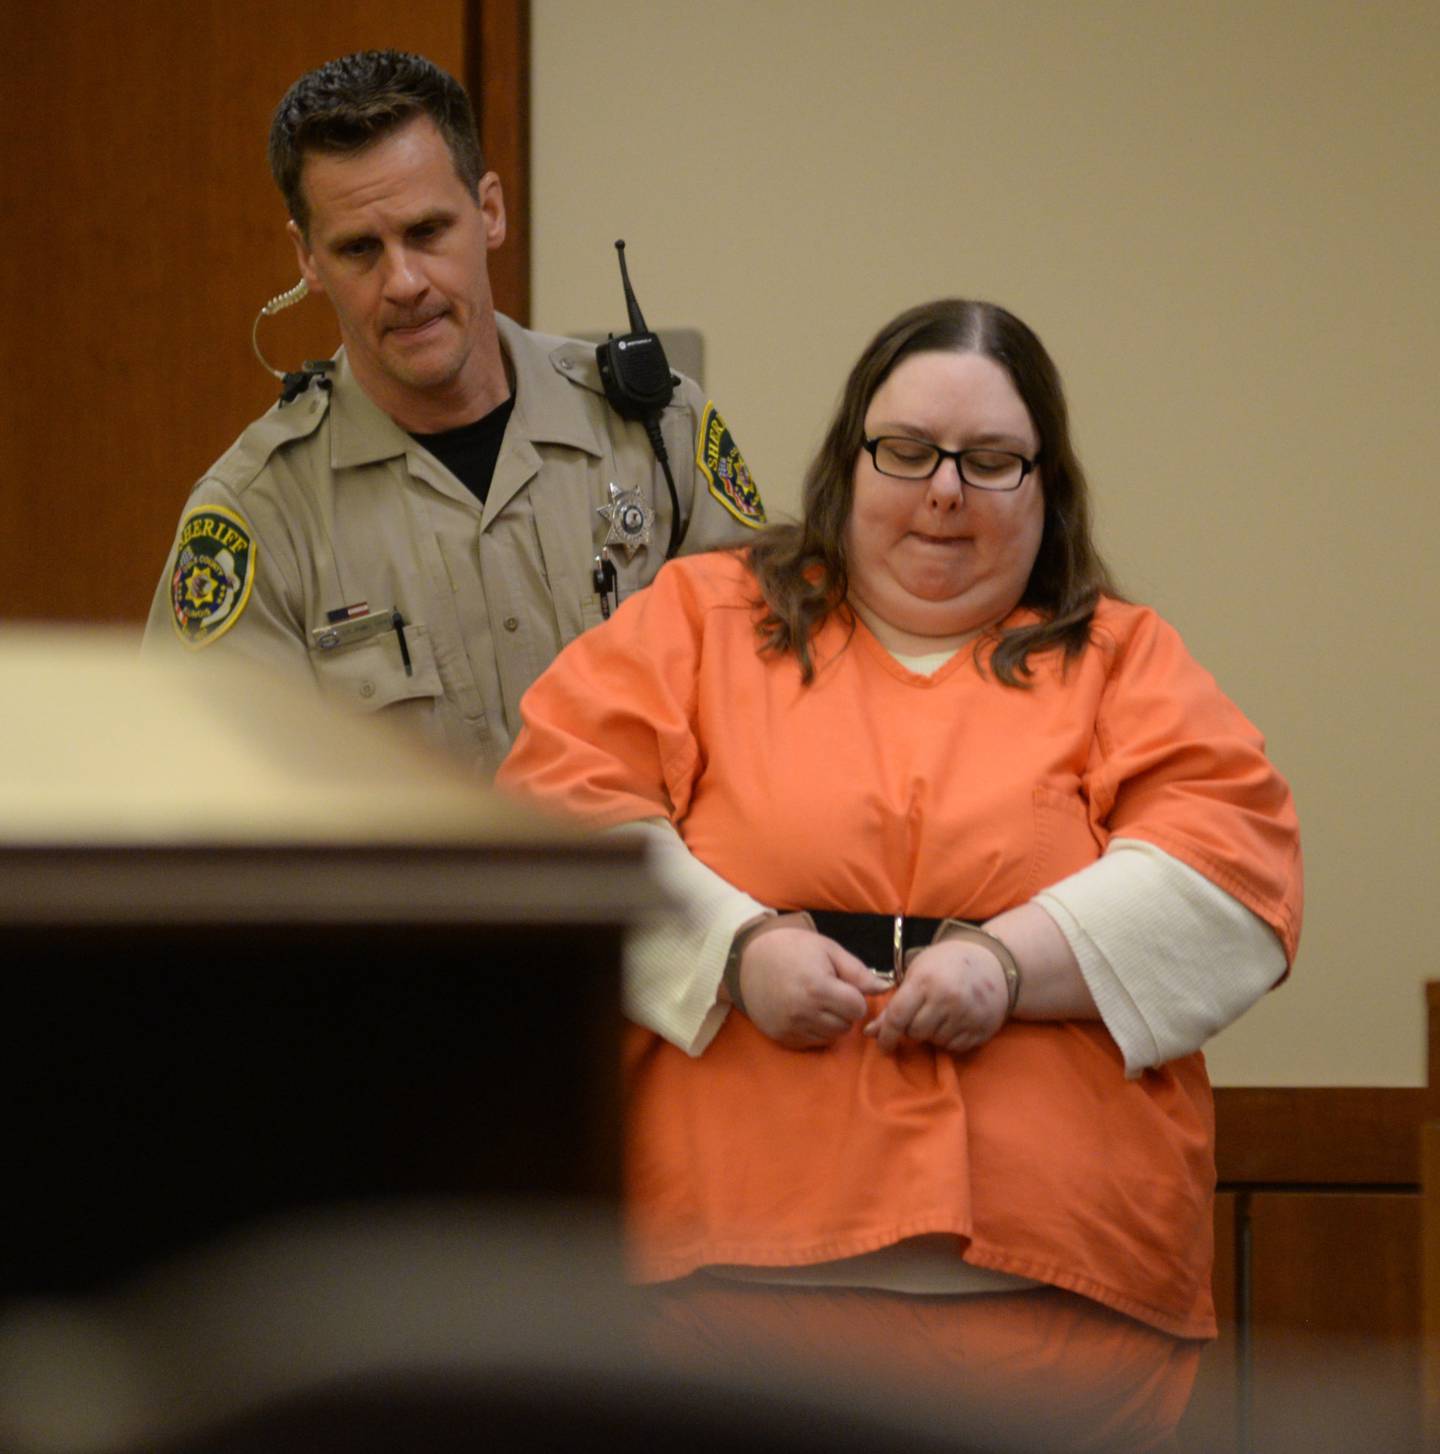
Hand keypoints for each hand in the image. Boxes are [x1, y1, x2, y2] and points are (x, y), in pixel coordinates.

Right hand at [739, 928, 890, 1048]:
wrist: (748, 958)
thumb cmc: (793, 948)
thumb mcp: (828, 950)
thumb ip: (857, 971)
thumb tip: (884, 988)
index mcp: (818, 988)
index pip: (858, 1008)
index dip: (856, 996)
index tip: (844, 985)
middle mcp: (804, 1012)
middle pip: (847, 1025)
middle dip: (845, 1010)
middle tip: (830, 992)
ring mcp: (791, 1027)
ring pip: (832, 1036)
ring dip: (832, 1021)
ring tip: (817, 1001)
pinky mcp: (782, 1037)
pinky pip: (813, 1042)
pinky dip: (815, 1029)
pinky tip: (804, 1011)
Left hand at [864, 939, 1008, 1054]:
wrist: (992, 962)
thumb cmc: (947, 964)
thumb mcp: (917, 973)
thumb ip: (894, 1004)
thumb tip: (870, 1032)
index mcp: (925, 981)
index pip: (898, 1016)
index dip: (886, 1034)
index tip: (882, 1045)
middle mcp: (947, 999)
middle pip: (915, 1032)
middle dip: (913, 1028)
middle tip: (922, 1012)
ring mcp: (966, 1015)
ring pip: (935, 1042)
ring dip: (932, 1033)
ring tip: (941, 1013)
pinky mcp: (981, 1029)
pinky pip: (954, 1047)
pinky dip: (949, 1039)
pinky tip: (955, 1020)